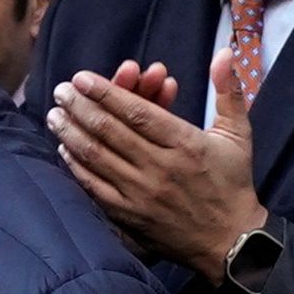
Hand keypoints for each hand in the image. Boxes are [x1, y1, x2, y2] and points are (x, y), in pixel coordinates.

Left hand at [48, 54, 266, 273]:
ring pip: (98, 158)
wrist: (231, 241)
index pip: (137, 113)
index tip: (82, 77)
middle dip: (81, 107)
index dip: (106, 93)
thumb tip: (225, 51)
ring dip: (72, 134)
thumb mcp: (238, 134)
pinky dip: (78, 168)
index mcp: (185, 144)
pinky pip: (96, 188)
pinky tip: (64, 150)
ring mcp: (142, 194)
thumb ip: (229, 91)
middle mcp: (160, 168)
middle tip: (61, 91)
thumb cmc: (233, 183)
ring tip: (55, 115)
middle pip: (111, 132)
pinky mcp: (131, 216)